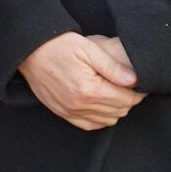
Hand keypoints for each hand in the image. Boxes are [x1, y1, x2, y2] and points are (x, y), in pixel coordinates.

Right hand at [18, 32, 142, 129]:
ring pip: (107, 120)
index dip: (138, 92)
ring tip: (116, 94)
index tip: (140, 84)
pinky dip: (101, 118)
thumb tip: (134, 80)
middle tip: (130, 87)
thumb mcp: (88, 49)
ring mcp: (70, 111)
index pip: (125, 98)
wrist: (30, 52)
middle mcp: (80, 105)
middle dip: (129, 100)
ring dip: (116, 109)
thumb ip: (112, 66)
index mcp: (89, 89)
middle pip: (119, 111)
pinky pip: (90, 125)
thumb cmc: (59, 46)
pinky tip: (103, 105)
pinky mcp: (63, 113)